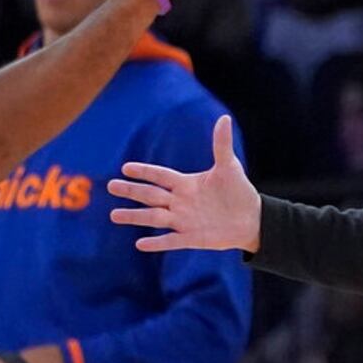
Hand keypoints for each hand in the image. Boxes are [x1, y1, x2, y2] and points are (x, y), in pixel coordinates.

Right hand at [108, 115, 261, 252]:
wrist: (252, 219)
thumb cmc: (239, 191)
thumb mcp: (229, 167)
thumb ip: (221, 145)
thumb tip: (224, 118)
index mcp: (186, 184)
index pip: (160, 176)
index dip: (145, 171)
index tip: (126, 168)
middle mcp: (180, 202)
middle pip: (150, 195)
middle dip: (131, 191)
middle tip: (110, 186)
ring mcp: (184, 221)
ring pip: (154, 218)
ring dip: (135, 217)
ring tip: (114, 215)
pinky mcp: (192, 238)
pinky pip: (171, 241)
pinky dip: (157, 243)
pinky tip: (140, 244)